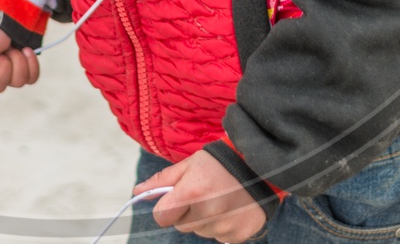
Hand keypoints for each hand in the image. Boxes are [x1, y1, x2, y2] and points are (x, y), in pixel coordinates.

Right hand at [0, 21, 39, 96]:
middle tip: (1, 50)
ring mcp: (9, 74)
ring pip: (17, 82)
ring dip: (17, 60)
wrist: (10, 16)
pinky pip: (31, 77)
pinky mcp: (24, 70)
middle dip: (3, 64)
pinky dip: (31, 63)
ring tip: (12, 47)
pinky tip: (26, 50)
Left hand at [135, 150, 267, 241]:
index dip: (166, 208)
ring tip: (220, 200)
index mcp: (191, 192)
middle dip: (187, 213)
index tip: (175, 199)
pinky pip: (219, 237)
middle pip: (181, 226)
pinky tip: (230, 209)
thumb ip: (163, 180)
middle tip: (204, 195)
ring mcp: (224, 226)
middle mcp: (208, 212)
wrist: (261, 167)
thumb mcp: (190, 164)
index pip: (161, 217)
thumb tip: (138, 192)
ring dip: (205, 220)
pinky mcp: (238, 235)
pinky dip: (222, 226)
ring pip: (200, 232)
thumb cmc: (220, 163)